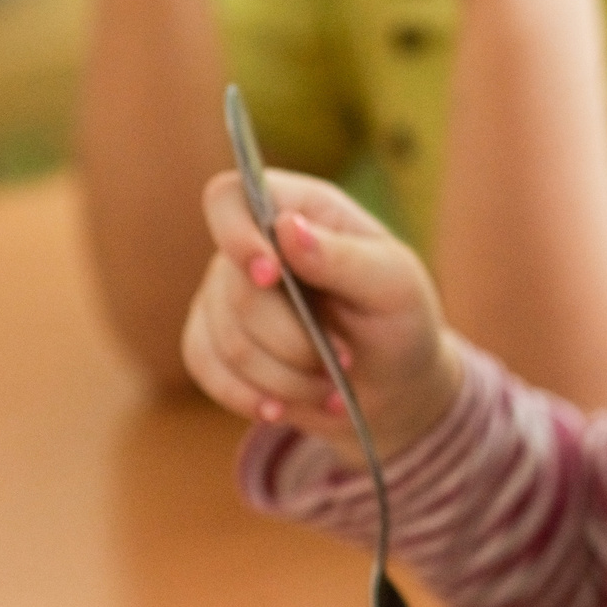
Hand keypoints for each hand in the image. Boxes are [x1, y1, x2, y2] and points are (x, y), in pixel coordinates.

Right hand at [182, 169, 460, 455]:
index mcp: (299, 210)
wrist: (390, 388)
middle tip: (343, 359)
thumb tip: (287, 227)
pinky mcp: (212, 343)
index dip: (238, 236)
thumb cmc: (400, 322)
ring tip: (330, 387)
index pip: (229, 198)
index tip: (271, 275)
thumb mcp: (395, 286)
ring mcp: (225, 295)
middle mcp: (253, 247)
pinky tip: (284, 407)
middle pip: (234, 288)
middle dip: (292, 339)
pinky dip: (251, 396)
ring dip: (285, 378)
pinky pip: (206, 368)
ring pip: (226, 340)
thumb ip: (344, 256)